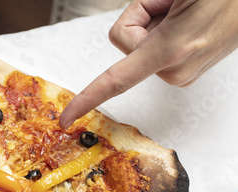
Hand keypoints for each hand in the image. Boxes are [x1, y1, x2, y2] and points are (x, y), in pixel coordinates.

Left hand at [59, 0, 237, 128]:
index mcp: (170, 51)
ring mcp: (183, 73)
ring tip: (184, 11)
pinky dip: (163, 32)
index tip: (68, 118)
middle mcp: (176, 69)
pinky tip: (185, 21)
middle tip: (173, 4)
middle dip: (142, 18)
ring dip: (155, 23)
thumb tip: (128, 35)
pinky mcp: (186, 72)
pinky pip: (154, 51)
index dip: (87, 99)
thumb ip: (139, 16)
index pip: (115, 80)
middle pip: (126, 42)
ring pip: (140, 45)